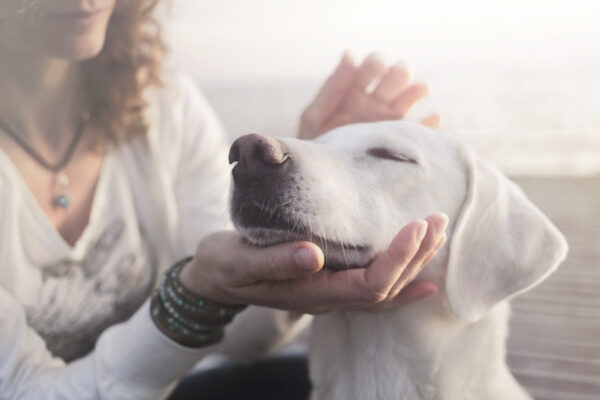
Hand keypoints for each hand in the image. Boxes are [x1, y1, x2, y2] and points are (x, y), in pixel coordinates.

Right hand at [180, 213, 447, 313]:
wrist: (215, 277)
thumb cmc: (225, 266)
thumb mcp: (240, 261)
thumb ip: (275, 261)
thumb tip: (312, 255)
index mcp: (312, 293)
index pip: (369, 285)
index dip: (397, 259)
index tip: (416, 225)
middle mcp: (328, 298)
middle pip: (386, 288)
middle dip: (416, 256)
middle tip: (436, 220)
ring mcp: (330, 293)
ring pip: (384, 288)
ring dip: (414, 263)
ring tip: (436, 234)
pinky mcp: (329, 281)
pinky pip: (374, 288)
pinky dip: (402, 280)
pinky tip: (424, 275)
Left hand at [298, 52, 440, 139]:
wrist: (322, 178)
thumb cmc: (314, 145)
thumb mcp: (315, 116)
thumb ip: (332, 87)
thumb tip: (350, 53)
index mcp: (355, 90)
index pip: (373, 65)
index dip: (378, 62)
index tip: (378, 67)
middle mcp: (375, 101)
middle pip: (397, 76)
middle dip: (400, 72)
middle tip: (396, 78)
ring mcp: (390, 120)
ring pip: (412, 96)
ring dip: (418, 89)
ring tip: (420, 90)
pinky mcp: (400, 141)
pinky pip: (422, 131)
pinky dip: (430, 124)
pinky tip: (432, 119)